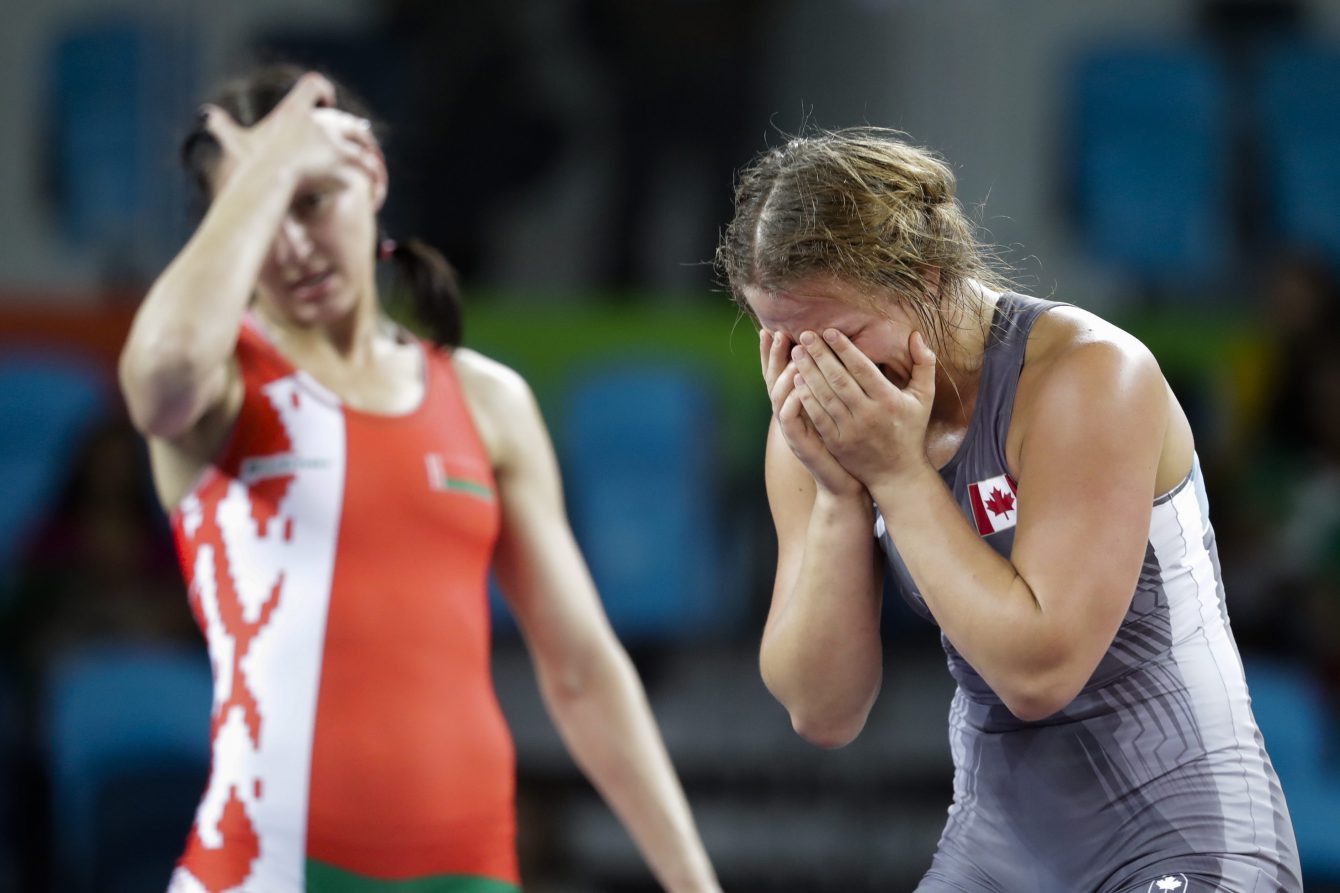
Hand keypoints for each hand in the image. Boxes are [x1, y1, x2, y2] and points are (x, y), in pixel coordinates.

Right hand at [202, 72, 381, 193]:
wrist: (267, 181)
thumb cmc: (249, 165)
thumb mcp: (237, 143)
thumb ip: (223, 127)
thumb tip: (206, 114)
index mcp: (293, 111)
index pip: (313, 85)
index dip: (322, 90)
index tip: (327, 100)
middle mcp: (317, 121)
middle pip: (346, 120)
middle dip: (355, 131)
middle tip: (362, 138)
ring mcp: (332, 139)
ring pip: (360, 146)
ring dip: (367, 159)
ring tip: (373, 171)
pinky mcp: (343, 159)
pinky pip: (364, 166)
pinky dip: (369, 177)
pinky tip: (374, 189)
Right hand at [760, 328, 864, 497]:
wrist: (849, 481)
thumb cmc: (850, 443)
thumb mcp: (841, 409)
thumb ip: (839, 382)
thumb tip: (846, 351)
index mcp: (798, 403)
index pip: (779, 372)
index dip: (773, 352)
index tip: (773, 328)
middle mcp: (790, 414)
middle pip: (772, 380)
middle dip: (773, 356)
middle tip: (777, 333)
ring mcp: (792, 430)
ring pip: (778, 397)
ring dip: (784, 375)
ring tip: (794, 356)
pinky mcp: (799, 444)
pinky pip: (789, 419)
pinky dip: (793, 401)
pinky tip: (801, 385)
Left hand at [791, 327, 935, 488]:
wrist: (897, 473)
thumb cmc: (910, 429)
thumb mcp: (924, 397)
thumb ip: (923, 365)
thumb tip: (916, 335)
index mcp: (889, 400)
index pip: (863, 368)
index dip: (844, 349)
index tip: (828, 331)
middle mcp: (869, 414)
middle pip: (839, 379)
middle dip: (820, 355)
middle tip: (805, 335)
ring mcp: (851, 430)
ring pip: (825, 396)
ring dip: (808, 373)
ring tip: (797, 353)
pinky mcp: (837, 442)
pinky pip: (818, 416)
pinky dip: (806, 398)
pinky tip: (796, 381)